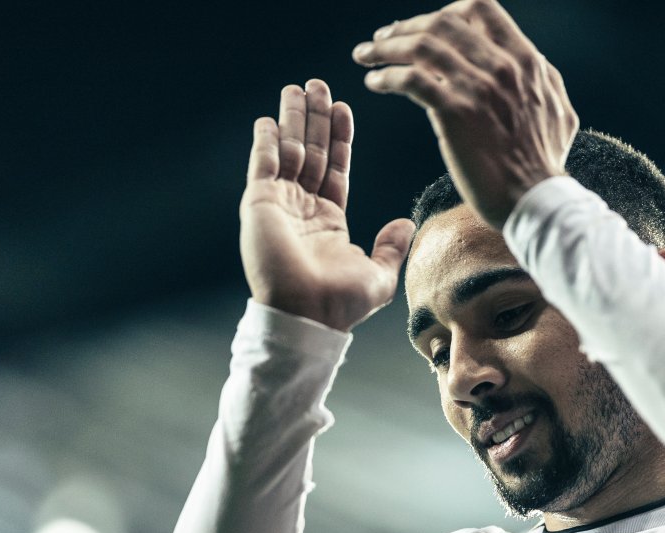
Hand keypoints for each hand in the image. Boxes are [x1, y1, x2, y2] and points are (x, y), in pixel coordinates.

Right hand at [241, 79, 414, 331]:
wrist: (307, 315)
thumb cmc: (341, 304)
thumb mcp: (379, 276)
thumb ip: (391, 247)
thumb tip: (405, 223)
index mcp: (328, 220)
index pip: (336, 168)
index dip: (340, 138)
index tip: (343, 108)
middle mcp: (302, 208)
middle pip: (311, 152)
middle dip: (315, 118)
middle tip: (318, 84)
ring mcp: (279, 204)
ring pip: (287, 151)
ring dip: (293, 119)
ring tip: (297, 88)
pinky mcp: (259, 204)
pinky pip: (262, 165)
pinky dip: (265, 141)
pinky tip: (269, 120)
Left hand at [353, 0, 577, 230]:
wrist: (536, 201)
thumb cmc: (543, 165)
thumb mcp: (556, 111)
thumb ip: (538, 82)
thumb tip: (529, 65)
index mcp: (525, 60)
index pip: (480, 9)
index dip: (446, 11)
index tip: (424, 27)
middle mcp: (502, 66)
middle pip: (442, 22)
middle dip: (405, 26)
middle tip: (383, 38)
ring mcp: (478, 88)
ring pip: (421, 46)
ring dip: (385, 46)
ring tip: (365, 55)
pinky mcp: (456, 113)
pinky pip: (410, 79)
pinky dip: (386, 76)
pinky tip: (375, 83)